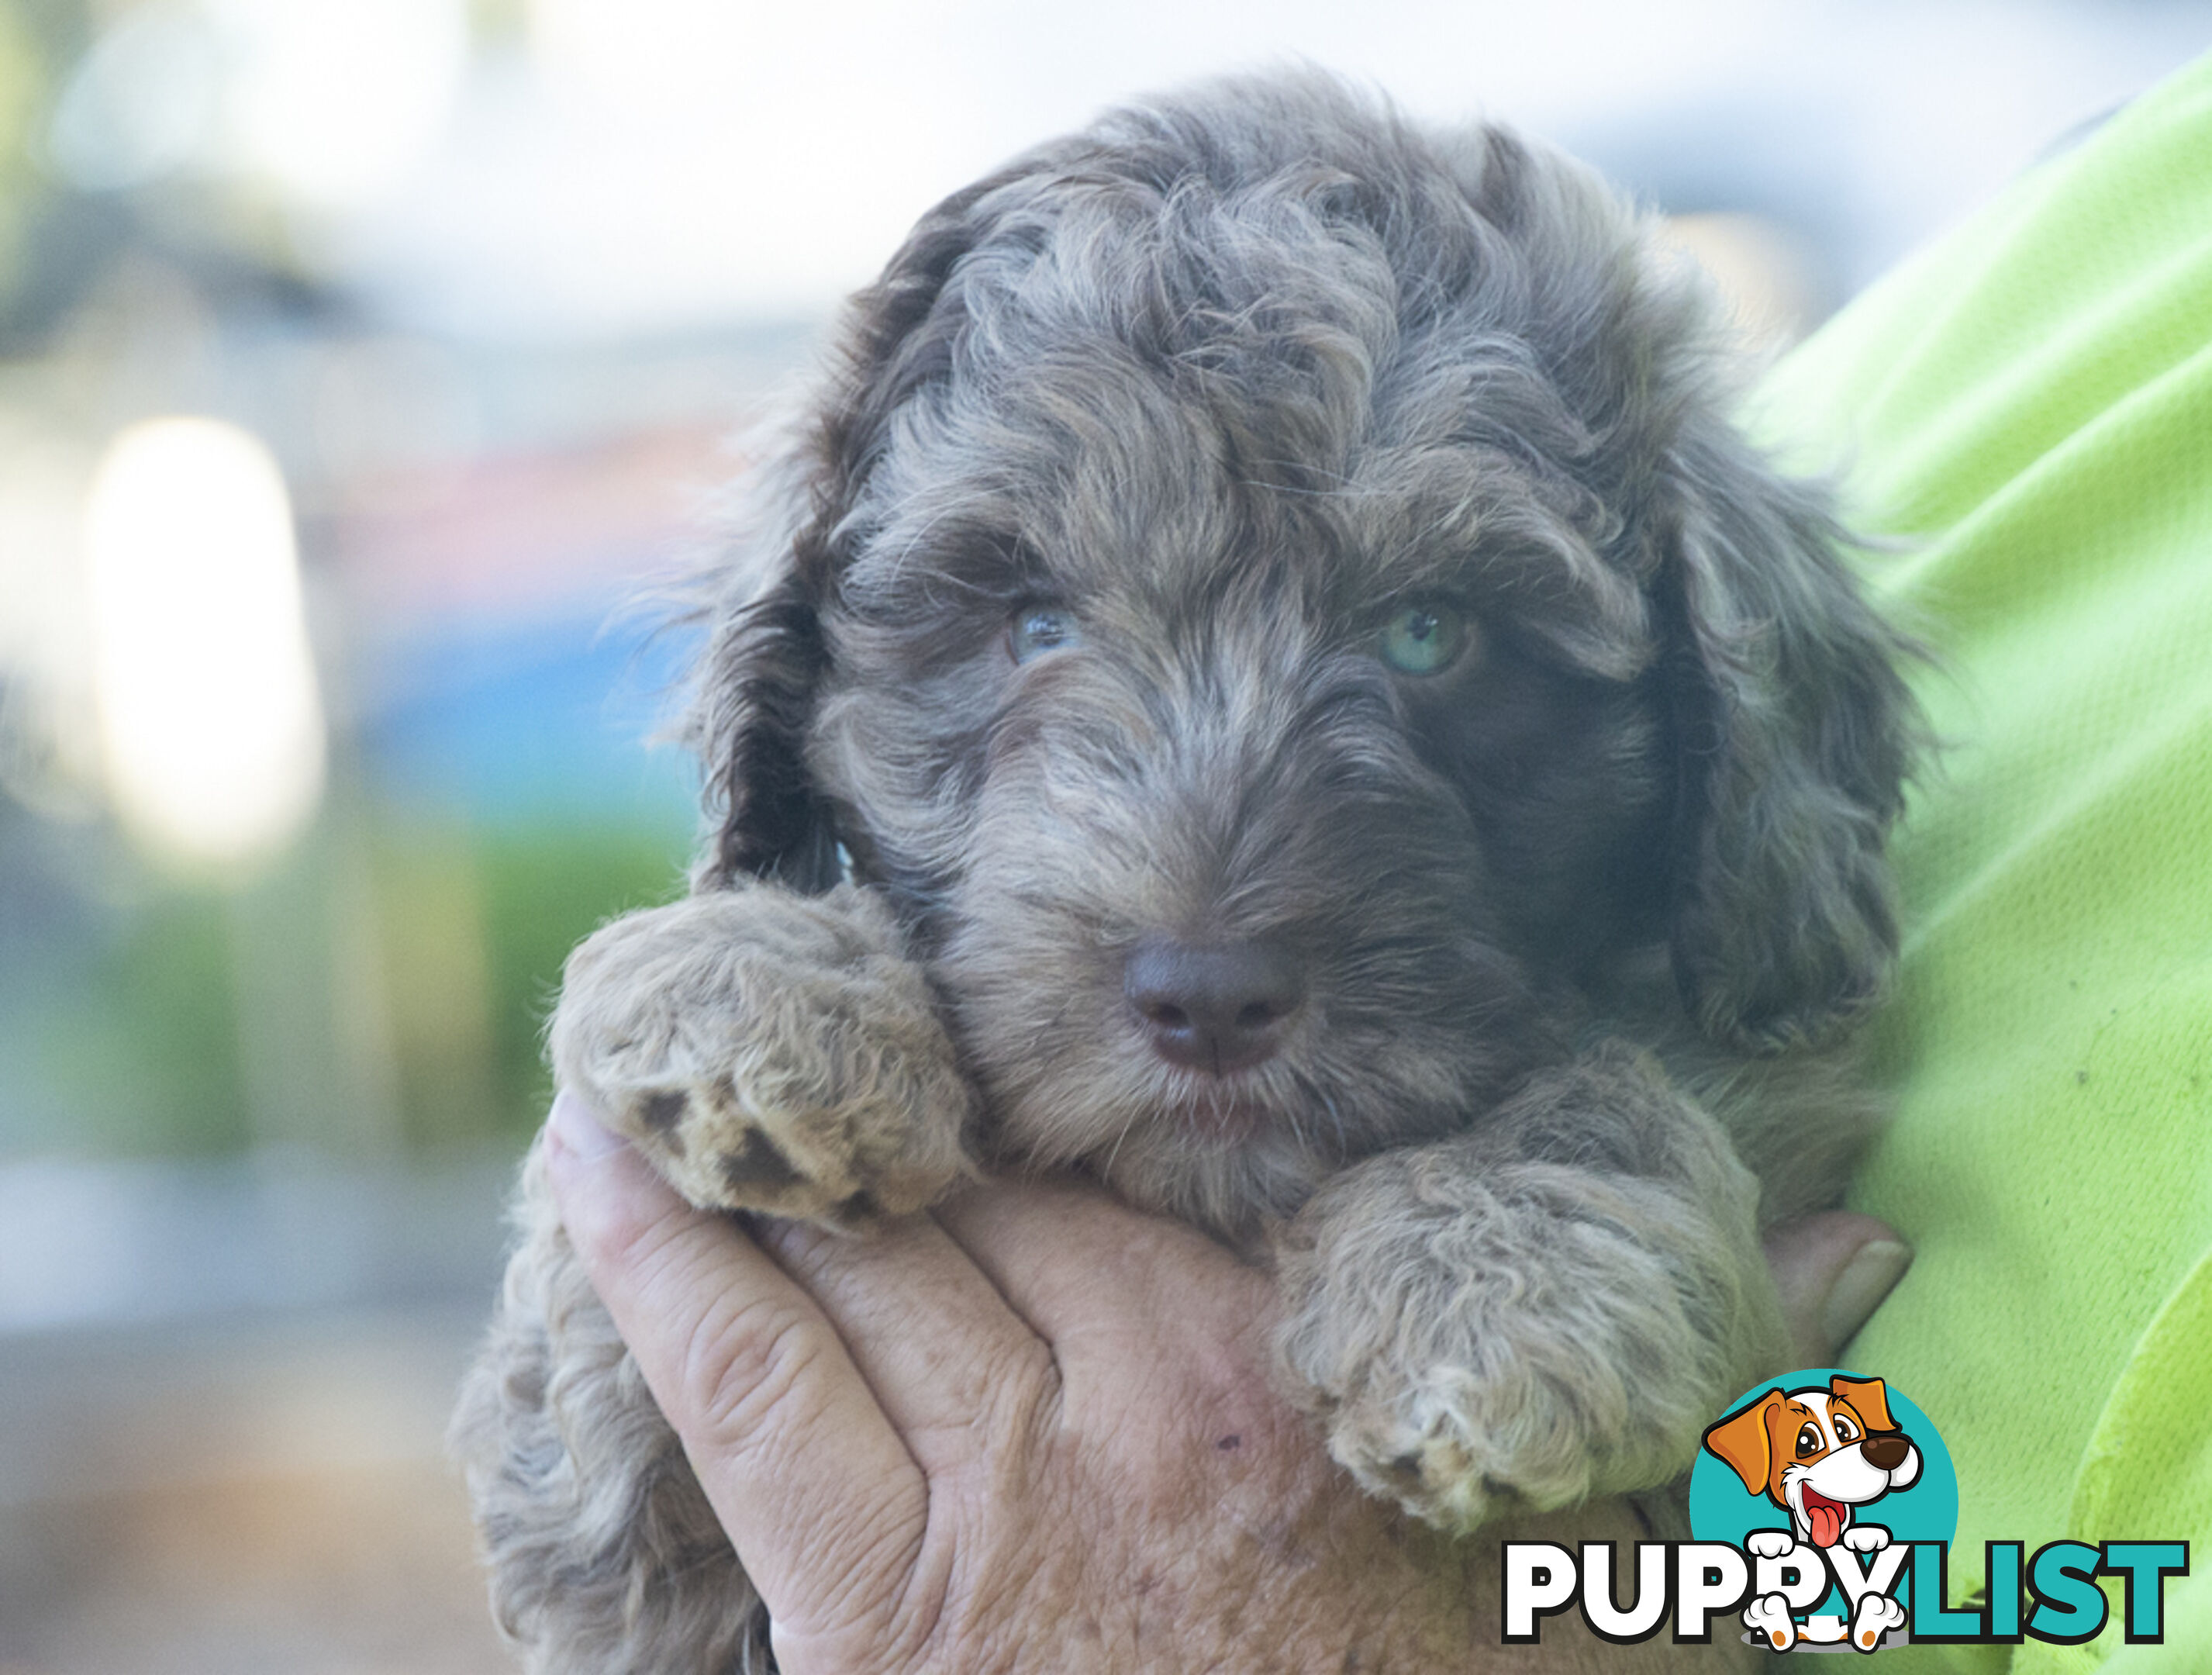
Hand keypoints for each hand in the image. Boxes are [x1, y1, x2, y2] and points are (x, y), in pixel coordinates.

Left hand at [543, 1092, 1907, 1672]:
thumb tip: (1869, 1239)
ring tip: (672, 1021)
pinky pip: (741, 1382)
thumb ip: (1727, 1409)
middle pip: (981, 1194)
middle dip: (893, 1087)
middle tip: (801, 955)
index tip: (981, 977)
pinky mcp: (872, 1609)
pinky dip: (660, 1262)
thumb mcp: (1617, 1592)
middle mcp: (1132, 1402)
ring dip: (763, 1140)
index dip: (1047, 1080)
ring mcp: (987, 1499)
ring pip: (855, 1255)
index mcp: (1292, 1377)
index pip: (1138, 1174)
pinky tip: (597, 1158)